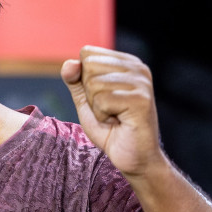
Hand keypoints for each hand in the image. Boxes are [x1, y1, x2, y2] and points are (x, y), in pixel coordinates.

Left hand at [61, 47, 164, 178]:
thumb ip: (75, 80)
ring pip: (94, 84)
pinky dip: (103, 117)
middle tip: (109, 110)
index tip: (103, 99)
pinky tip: (119, 122)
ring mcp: (141, 81)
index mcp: (126, 62)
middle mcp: (137, 67)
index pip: (87, 53)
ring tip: (115, 117)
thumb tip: (69, 63)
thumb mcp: (86, 101)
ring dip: (97, 108)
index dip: (85, 81)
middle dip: (90, 94)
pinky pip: (102, 100)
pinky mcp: (141, 98)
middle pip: (89, 66)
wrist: (133, 158)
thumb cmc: (111, 130)